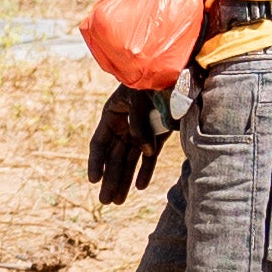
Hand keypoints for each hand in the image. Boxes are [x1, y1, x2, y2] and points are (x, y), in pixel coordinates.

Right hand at [88, 79, 174, 207]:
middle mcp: (124, 125)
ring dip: (125, 179)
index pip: (99, 143)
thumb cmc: (152, 80)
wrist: (177, 71)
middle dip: (111, 179)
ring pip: (130, 160)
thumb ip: (139, 125)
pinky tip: (140, 186)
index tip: (93, 180)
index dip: (96, 162)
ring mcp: (141, 130)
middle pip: (114, 157)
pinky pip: (149, 156)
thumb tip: (145, 152)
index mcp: (113, 114)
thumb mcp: (139, 97)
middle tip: (106, 201)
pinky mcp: (158, 134)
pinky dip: (146, 170)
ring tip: (119, 201)